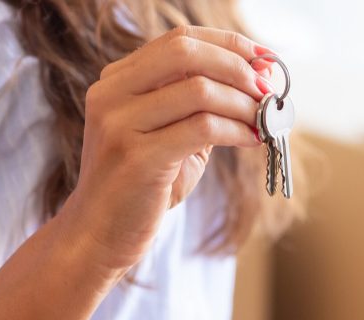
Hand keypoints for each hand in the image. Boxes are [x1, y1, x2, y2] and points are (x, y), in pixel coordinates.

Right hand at [62, 26, 275, 270]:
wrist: (97, 235)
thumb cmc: (141, 186)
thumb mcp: (168, 135)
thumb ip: (200, 106)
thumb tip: (258, 81)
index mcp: (116, 81)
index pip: (179, 40)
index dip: (228, 44)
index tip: (264, 59)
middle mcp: (111, 94)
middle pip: (186, 53)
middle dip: (237, 68)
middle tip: (266, 90)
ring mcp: (119, 124)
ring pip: (199, 90)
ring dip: (243, 104)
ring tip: (263, 122)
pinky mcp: (136, 157)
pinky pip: (202, 128)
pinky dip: (236, 130)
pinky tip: (251, 141)